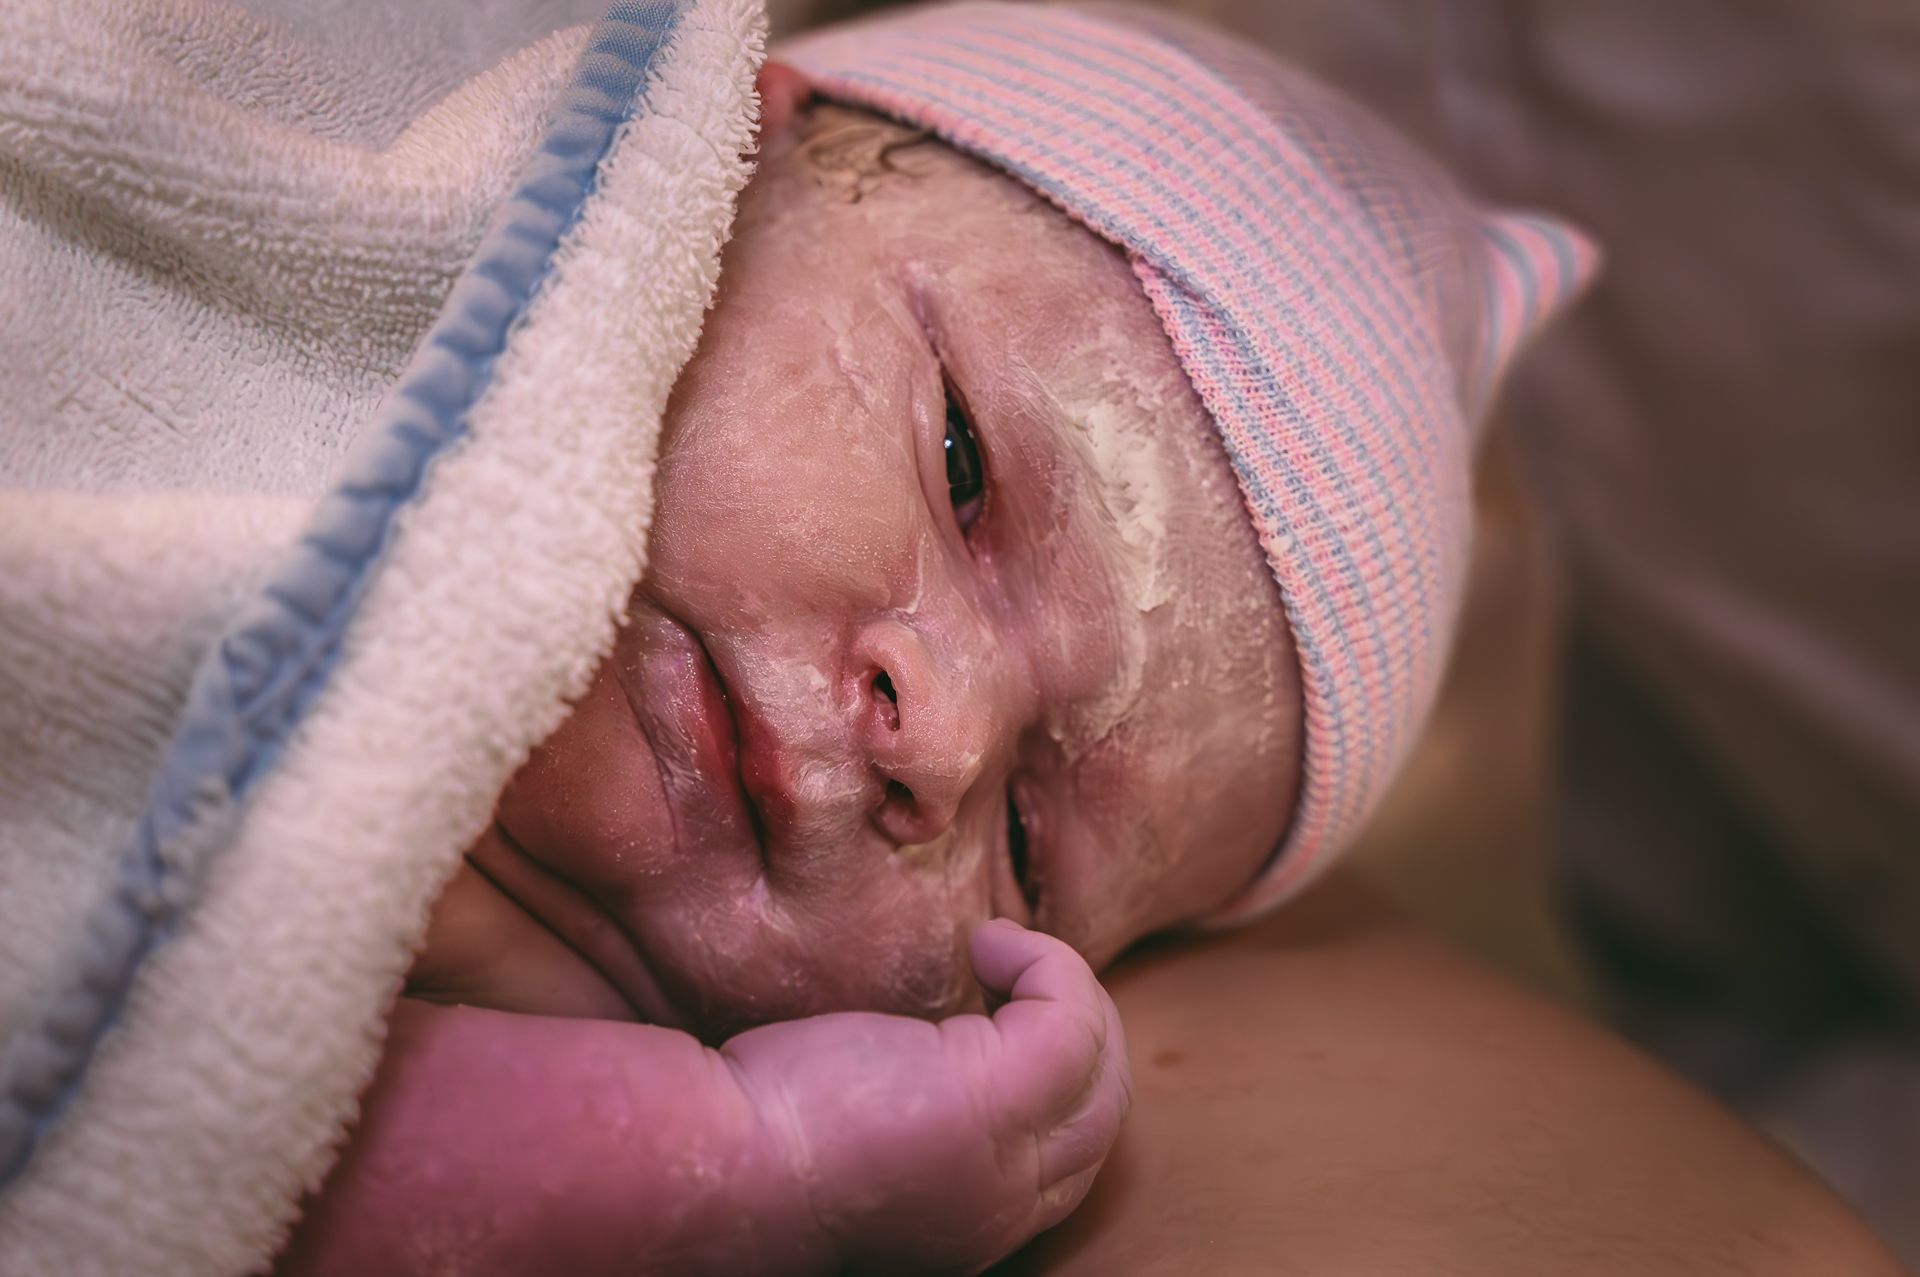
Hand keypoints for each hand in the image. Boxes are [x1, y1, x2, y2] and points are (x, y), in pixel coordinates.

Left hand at [724, 919, 1131, 1273]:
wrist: (715, 1163)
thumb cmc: (754, 1137)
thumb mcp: (865, 1129)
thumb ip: (916, 1104)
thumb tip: (921, 1046)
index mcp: (978, 1218)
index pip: (1070, 1149)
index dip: (1056, 1072)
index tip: (1000, 1010)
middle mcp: (1012, 1206)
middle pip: (1102, 1111)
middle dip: (1079, 1027)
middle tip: (1017, 971)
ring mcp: (1013, 1158)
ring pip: (1103, 1066)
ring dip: (1064, 989)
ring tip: (1001, 952)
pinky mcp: (1000, 1099)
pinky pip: (1072, 1015)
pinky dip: (1045, 963)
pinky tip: (989, 944)